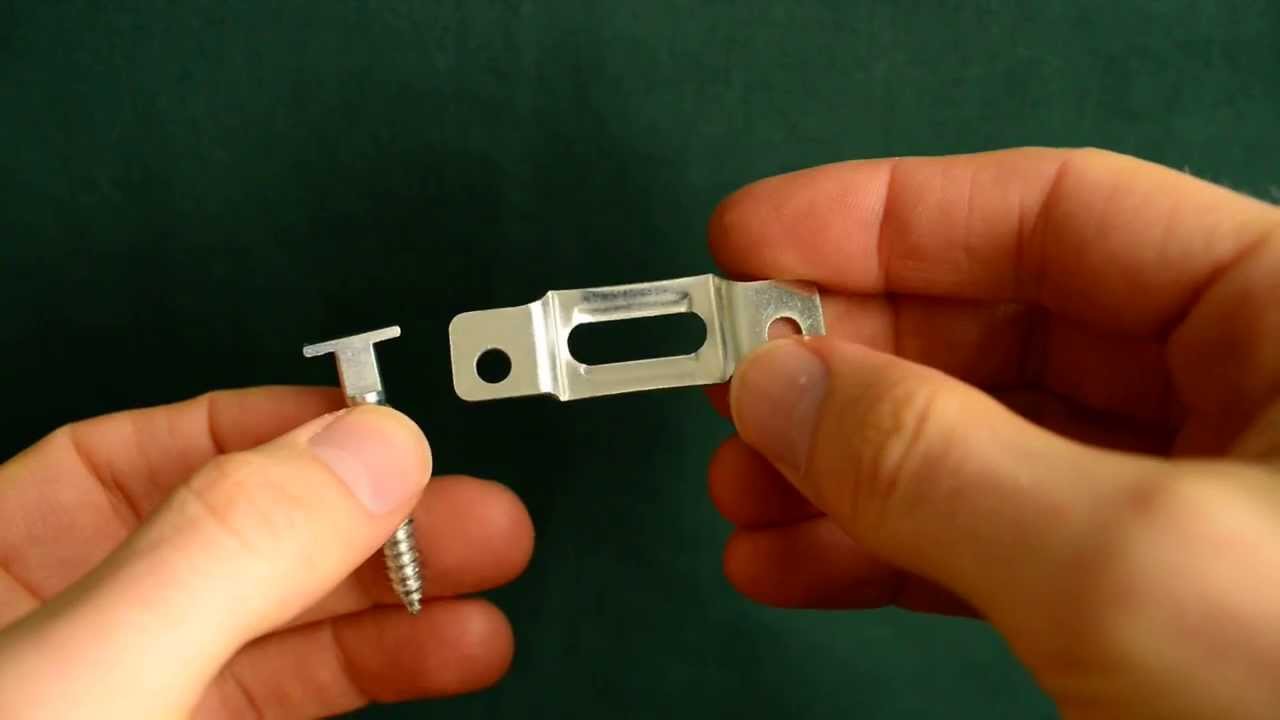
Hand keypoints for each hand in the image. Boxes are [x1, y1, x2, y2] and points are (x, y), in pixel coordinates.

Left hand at [0, 388, 532, 717]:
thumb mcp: (89, 672)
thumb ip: (223, 554)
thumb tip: (365, 450)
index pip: (139, 455)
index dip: (276, 429)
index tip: (383, 429)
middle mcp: (70, 629)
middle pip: (245, 537)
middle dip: (375, 519)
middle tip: (475, 513)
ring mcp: (137, 701)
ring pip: (290, 623)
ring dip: (405, 598)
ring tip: (493, 578)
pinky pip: (301, 698)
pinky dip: (384, 668)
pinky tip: (448, 650)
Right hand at [706, 148, 1279, 717]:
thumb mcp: (1127, 562)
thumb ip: (936, 459)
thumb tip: (779, 383)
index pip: (1056, 213)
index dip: (885, 216)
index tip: (752, 242)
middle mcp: (1243, 399)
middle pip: (1001, 330)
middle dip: (849, 363)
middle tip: (730, 387)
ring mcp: (1186, 511)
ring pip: (978, 449)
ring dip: (843, 470)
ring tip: (739, 496)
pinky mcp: (1142, 610)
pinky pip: (986, 548)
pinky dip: (879, 555)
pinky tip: (793, 564)